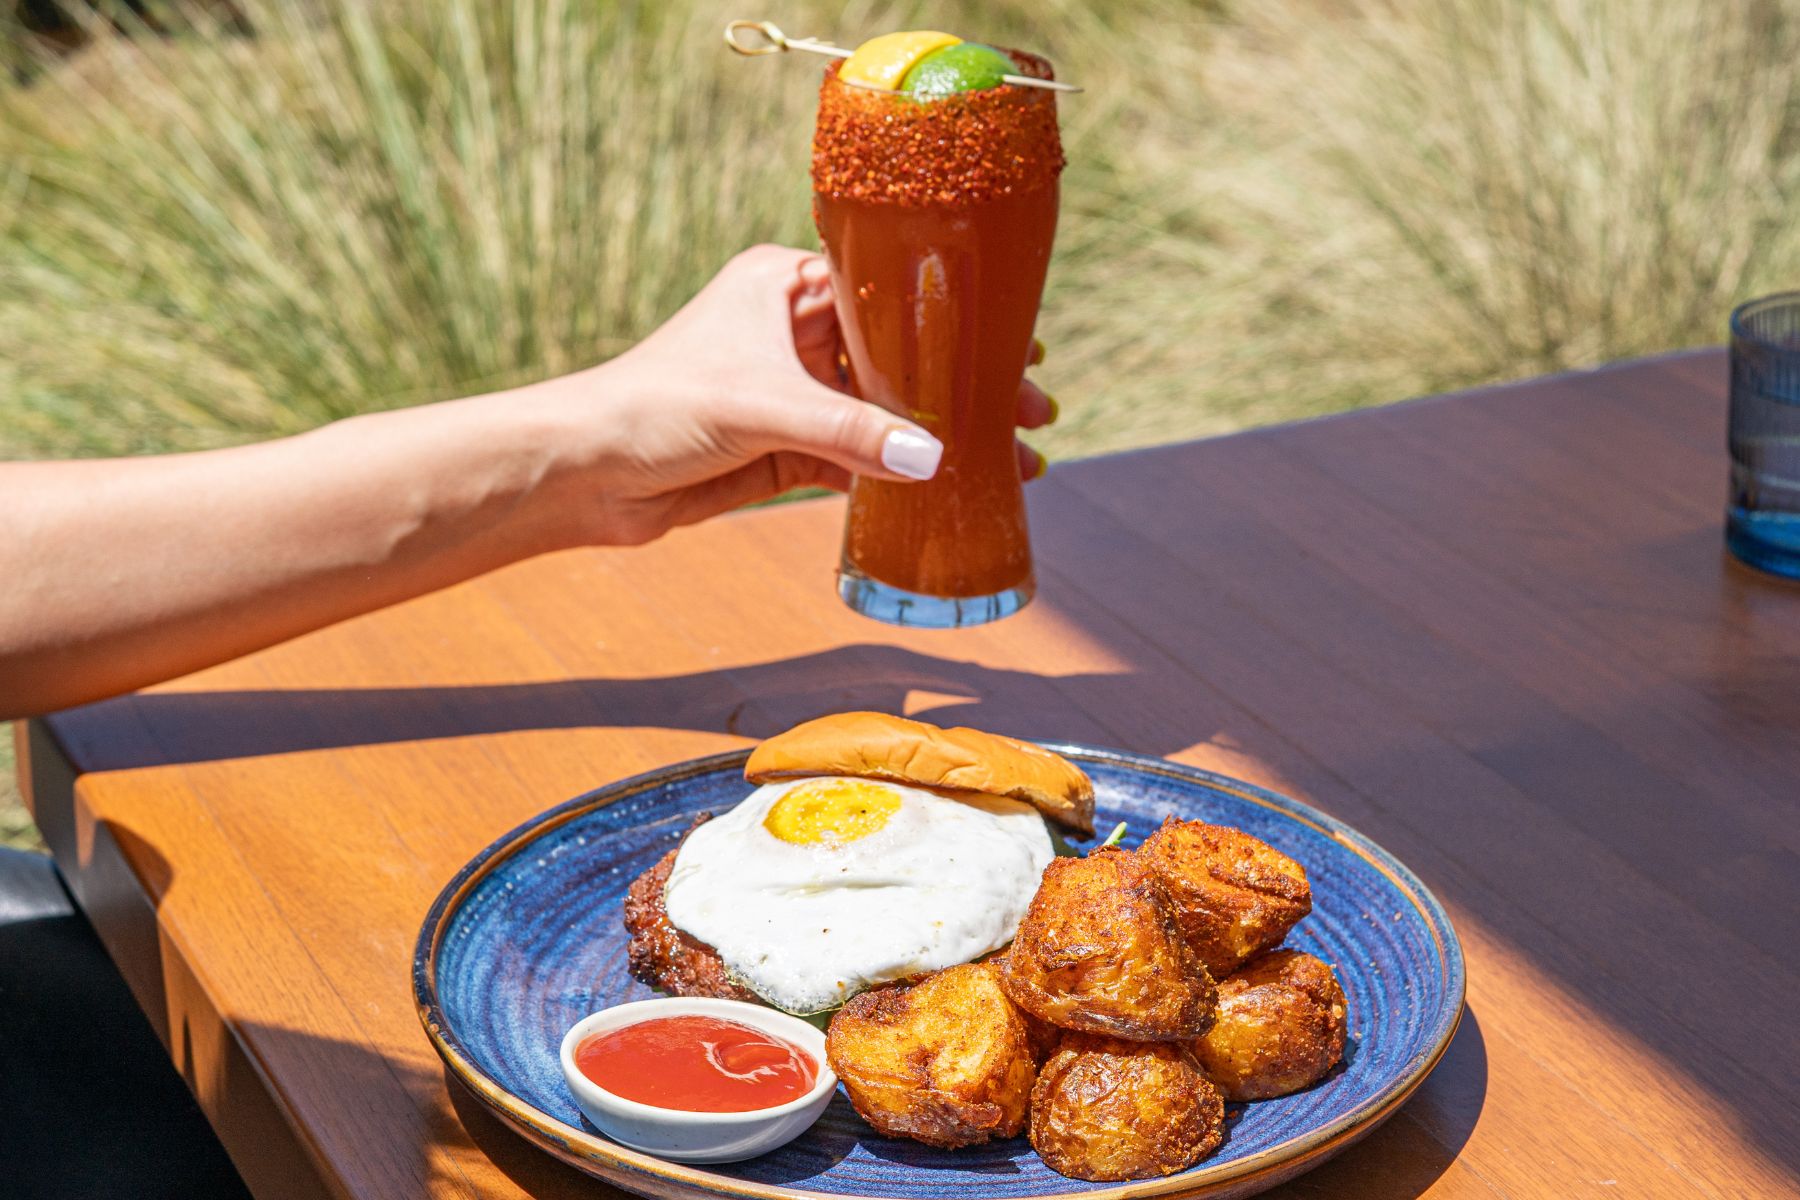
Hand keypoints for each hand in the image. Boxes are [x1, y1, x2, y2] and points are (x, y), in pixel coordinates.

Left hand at [532, 244, 1054, 546]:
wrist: (585, 474)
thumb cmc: (656, 407)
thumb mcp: (764, 408)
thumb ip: (851, 434)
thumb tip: (935, 460)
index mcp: (783, 283)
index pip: (890, 295)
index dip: (956, 323)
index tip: (1017, 347)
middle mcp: (791, 330)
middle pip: (899, 356)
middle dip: (963, 386)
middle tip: (1032, 411)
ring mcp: (790, 394)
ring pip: (884, 412)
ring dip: (938, 436)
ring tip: (1011, 456)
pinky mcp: (783, 450)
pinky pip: (857, 458)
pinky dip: (897, 473)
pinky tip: (950, 485)